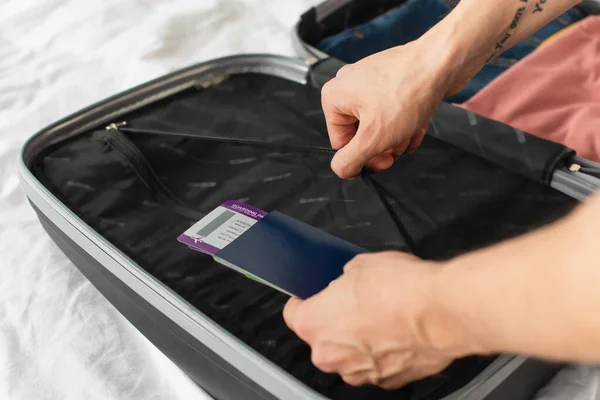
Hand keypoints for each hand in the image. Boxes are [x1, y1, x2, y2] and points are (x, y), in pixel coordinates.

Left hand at [283, 252, 458, 388]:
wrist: (442, 312)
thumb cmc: (401, 289)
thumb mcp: (360, 265)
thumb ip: (344, 280)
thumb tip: (348, 282)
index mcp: (314, 324)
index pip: (293, 314)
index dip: (304, 300)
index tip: (312, 295)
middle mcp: (331, 355)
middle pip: (322, 337)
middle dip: (335, 320)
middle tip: (355, 301)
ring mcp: (359, 373)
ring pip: (349, 354)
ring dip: (360, 339)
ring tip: (382, 316)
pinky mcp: (388, 381)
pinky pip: (376, 364)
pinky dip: (384, 351)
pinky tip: (398, 332)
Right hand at [321, 32, 481, 178]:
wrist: (443, 61)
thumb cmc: (409, 91)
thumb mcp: (374, 138)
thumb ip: (350, 160)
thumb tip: (341, 169)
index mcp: (335, 96)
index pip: (340, 142)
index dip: (363, 157)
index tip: (383, 161)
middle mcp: (349, 85)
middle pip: (360, 133)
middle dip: (381, 147)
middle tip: (397, 152)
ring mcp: (371, 80)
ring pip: (378, 124)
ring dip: (395, 139)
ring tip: (409, 137)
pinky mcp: (391, 79)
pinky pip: (392, 111)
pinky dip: (404, 124)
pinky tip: (417, 129)